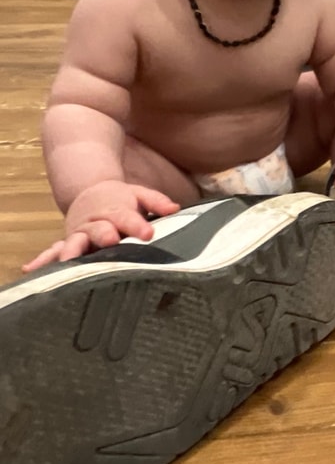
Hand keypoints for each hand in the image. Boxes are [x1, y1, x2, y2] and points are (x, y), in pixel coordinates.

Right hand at [23, 180, 179, 271]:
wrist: (92, 194)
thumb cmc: (122, 200)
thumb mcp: (139, 195)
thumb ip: (157, 202)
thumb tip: (175, 208)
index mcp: (116, 211)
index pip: (127, 217)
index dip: (137, 225)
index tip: (148, 232)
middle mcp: (96, 223)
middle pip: (99, 229)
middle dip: (103, 234)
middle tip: (111, 239)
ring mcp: (80, 234)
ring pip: (75, 242)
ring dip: (74, 251)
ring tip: (71, 260)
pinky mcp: (69, 243)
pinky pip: (53, 252)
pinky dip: (43, 260)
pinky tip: (30, 269)